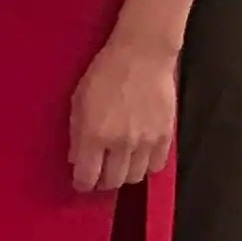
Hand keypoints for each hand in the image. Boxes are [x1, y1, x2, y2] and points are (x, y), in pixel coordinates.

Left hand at [70, 34, 178, 191]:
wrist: (142, 56)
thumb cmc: (104, 73)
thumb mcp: (78, 100)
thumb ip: (76, 133)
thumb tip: (76, 159)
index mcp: (94, 135)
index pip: (87, 176)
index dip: (82, 184)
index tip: (81, 182)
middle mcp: (120, 143)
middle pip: (112, 181)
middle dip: (102, 182)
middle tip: (99, 174)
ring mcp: (145, 142)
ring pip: (135, 177)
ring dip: (124, 176)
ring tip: (118, 166)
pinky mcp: (165, 136)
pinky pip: (156, 166)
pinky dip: (146, 167)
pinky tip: (138, 157)